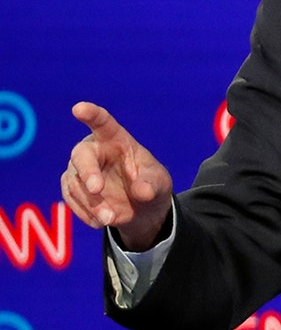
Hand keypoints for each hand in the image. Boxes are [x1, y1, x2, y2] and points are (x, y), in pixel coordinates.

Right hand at [61, 102, 173, 250]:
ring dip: (91, 202)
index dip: (91, 114)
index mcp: (116, 139)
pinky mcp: (72, 189)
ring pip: (76, 183)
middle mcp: (94, 151)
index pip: (102, 123)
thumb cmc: (151, 184)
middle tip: (96, 189)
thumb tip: (142, 192)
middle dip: (88, 172)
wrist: (141, 209)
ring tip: (110, 217)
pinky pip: (72, 200)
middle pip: (82, 154)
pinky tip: (102, 220)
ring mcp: (80, 170)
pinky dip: (86, 213)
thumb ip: (151, 185)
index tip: (79, 108)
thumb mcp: (159, 184)